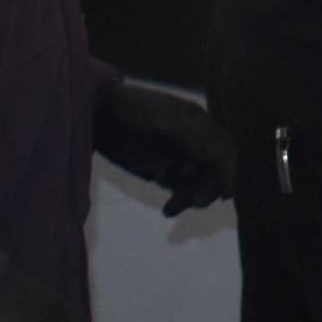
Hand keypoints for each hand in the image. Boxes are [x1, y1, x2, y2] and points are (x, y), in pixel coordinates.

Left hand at [93, 78, 234, 215]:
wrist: (94, 116)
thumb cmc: (128, 112)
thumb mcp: (163, 119)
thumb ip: (194, 134)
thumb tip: (224, 156)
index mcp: (196, 122)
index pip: (223, 150)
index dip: (228, 171)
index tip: (225, 194)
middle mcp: (191, 139)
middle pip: (214, 170)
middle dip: (206, 188)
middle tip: (188, 201)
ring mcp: (175, 154)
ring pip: (199, 182)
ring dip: (192, 197)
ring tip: (170, 209)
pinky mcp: (159, 169)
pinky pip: (180, 187)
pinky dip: (180, 200)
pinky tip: (168, 208)